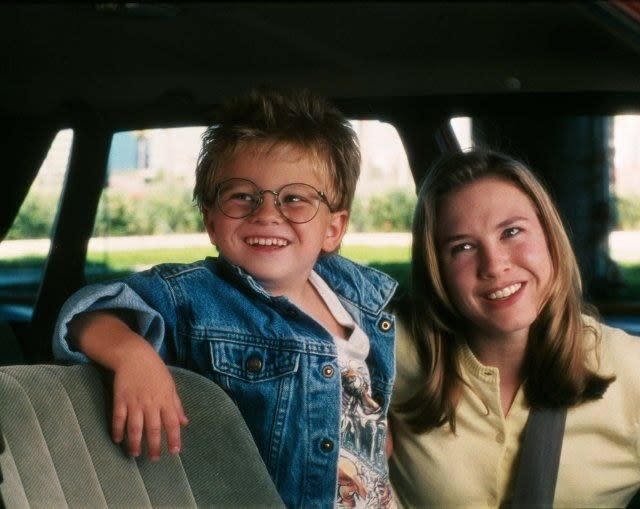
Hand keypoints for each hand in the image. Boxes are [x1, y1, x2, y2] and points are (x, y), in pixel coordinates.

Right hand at [111, 345, 188, 459]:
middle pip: (153, 429)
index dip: (174, 438)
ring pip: (135, 427)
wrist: (134, 355)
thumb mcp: (170, 385)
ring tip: (135, 454)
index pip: (172, 422)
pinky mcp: (120, 399)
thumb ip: (177, 405)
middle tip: (154, 459)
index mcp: (165, 399)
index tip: (174, 451)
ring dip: (135, 442)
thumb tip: (184, 422)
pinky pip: (118, 418)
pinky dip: (118, 430)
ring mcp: (134, 402)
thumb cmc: (155, 371)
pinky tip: (118, 439)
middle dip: (154, 446)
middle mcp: (151, 403)